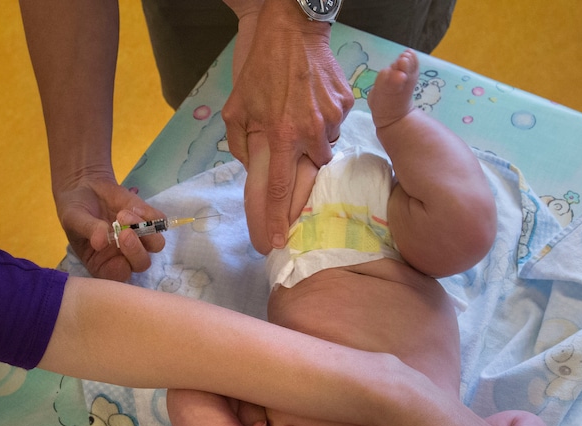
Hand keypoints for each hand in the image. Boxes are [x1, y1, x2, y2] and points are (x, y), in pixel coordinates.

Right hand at [55, 174, 166, 281]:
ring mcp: (138, 239)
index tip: (115, 254)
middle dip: (135, 250)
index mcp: (102, 263)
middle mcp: (123, 255)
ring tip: (123, 214)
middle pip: (141, 264)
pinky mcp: (147, 220)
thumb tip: (100, 242)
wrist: (85, 186)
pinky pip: (160, 222)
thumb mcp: (73, 218)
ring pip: (156, 244)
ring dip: (144, 230)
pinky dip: (149, 214)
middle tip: (124, 231)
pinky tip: (132, 206)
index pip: (117, 276)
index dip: (121, 269)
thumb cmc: (74, 209)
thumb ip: (87, 229)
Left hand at [222, 0, 353, 253]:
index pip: (279, 188)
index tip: (276, 240)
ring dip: (310, 145)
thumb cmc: (259, 67)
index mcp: (279, 133)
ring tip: (297, 120)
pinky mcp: (345, 105)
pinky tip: (311, 104)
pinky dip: (323, 124)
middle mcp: (309, 131)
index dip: (276, 218)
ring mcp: (332, 118)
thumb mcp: (236, 108)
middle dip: (299, 182)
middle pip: (309, 174)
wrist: (292, 28)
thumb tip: (255, 171)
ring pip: (324, 150)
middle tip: (290, 174)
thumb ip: (243, 146)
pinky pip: (335, 127)